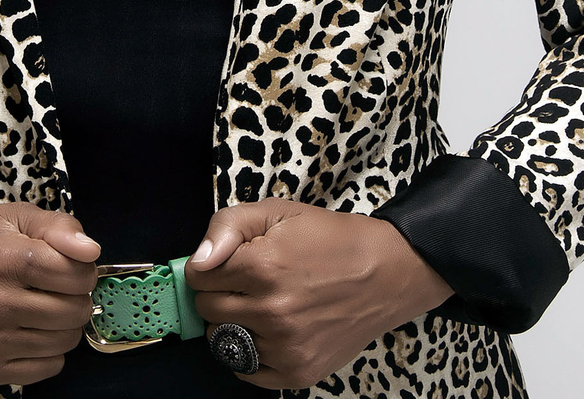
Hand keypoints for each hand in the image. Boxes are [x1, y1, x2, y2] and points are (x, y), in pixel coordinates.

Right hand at [0, 203, 100, 385]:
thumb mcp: (9, 216)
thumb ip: (55, 226)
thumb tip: (91, 251)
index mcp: (10, 259)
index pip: (77, 274)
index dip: (84, 266)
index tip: (72, 262)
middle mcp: (0, 304)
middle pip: (74, 310)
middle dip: (77, 295)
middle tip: (60, 284)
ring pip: (64, 341)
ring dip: (66, 322)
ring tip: (48, 305)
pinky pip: (45, 369)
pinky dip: (50, 351)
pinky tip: (34, 330)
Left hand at [185, 198, 451, 389]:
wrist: (385, 273)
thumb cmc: (328, 238)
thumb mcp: (278, 212)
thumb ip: (228, 227)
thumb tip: (198, 261)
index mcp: (262, 266)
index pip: (198, 277)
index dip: (209, 264)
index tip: (228, 261)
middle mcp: (271, 311)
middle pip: (207, 308)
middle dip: (219, 290)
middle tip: (246, 280)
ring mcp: (285, 345)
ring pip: (223, 338)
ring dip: (234, 320)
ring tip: (261, 303)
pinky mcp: (299, 371)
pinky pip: (247, 370)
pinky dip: (249, 351)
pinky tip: (267, 330)